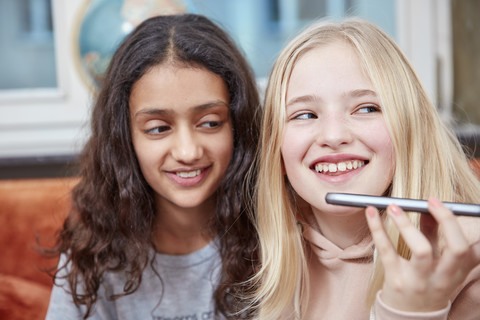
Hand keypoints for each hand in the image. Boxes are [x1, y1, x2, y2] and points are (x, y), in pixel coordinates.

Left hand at [365, 197, 479, 311]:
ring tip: (395, 206)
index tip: (458, 208)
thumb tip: (429, 208)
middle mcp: (442, 278)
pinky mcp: (395, 280)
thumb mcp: (437, 263)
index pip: (474, 252)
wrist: (408, 319)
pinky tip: (371, 212)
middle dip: (447, 220)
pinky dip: (378, 229)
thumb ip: (433, 235)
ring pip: (422, 250)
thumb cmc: (424, 284)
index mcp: (457, 272)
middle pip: (456, 249)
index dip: (474, 231)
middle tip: (432, 201)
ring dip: (407, 224)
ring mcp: (419, 281)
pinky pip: (387, 251)